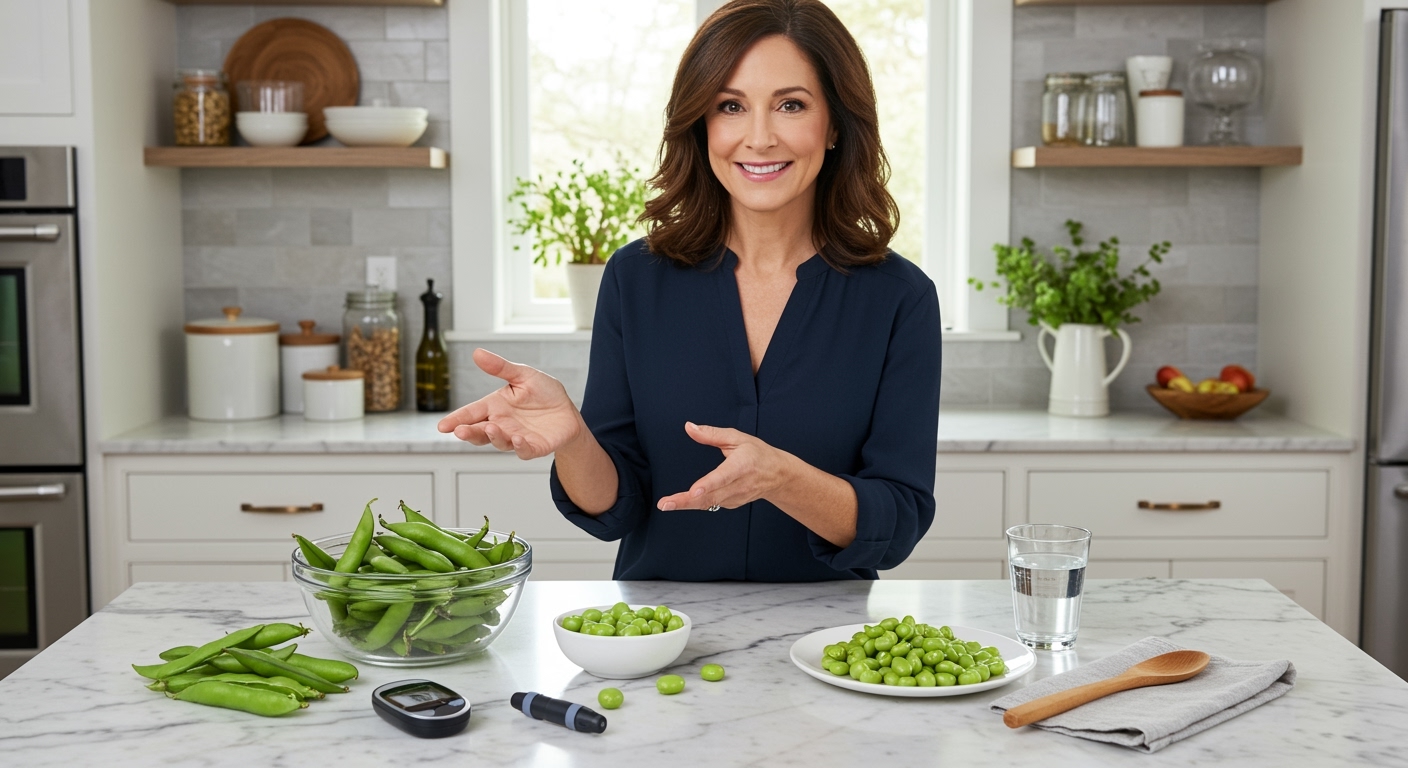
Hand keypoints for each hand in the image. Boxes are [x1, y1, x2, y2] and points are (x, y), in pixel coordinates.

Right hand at [437, 348, 584, 459]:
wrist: (568, 411)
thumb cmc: (544, 393)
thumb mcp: (523, 375)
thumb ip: (500, 368)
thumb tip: (477, 353)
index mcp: (495, 406)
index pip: (471, 413)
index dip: (457, 419)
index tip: (442, 426)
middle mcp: (502, 424)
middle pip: (479, 432)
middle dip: (469, 432)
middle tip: (459, 431)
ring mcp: (516, 438)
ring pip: (499, 442)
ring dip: (493, 436)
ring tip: (490, 427)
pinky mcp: (533, 447)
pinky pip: (524, 450)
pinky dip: (519, 447)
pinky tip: (518, 439)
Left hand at [656, 422, 793, 510]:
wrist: (778, 476)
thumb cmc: (758, 454)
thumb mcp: (737, 438)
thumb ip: (712, 434)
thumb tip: (690, 427)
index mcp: (741, 466)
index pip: (723, 477)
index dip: (708, 485)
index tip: (694, 491)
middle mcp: (738, 485)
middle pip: (710, 496)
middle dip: (686, 501)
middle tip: (665, 504)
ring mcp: (735, 498)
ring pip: (708, 503)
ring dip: (686, 505)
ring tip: (666, 504)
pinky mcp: (731, 504)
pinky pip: (711, 504)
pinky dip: (696, 503)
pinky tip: (682, 501)